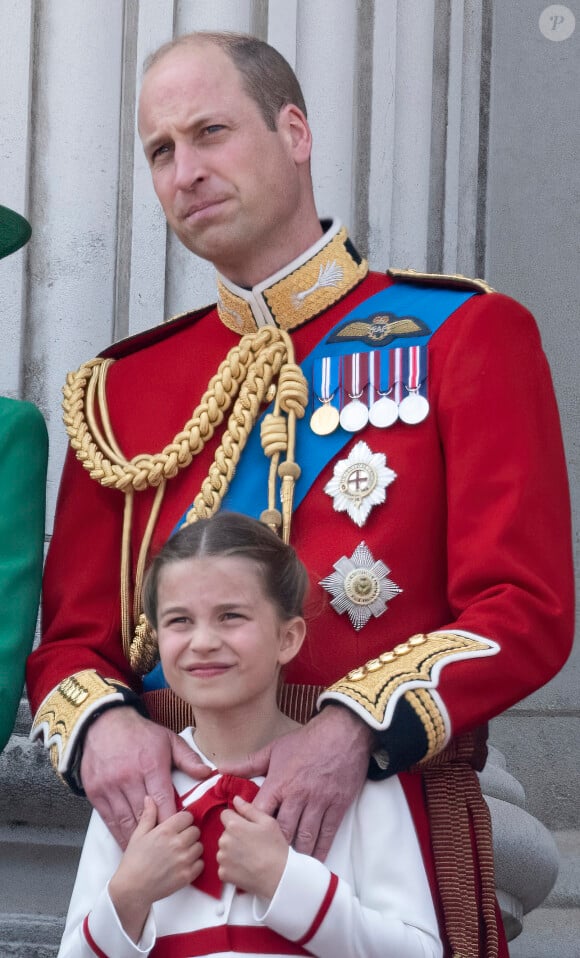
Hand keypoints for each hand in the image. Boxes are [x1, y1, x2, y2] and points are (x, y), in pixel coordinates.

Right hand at [80, 706, 210, 847]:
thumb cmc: (140, 733)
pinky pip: (109, 819)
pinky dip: (119, 834)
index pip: (163, 801)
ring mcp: (110, 786)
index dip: (171, 821)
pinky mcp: (96, 792)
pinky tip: (127, 843)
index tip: (179, 835)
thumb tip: (207, 773)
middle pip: (145, 815)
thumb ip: (188, 759)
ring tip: (148, 855)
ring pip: (126, 820)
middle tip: (167, 850)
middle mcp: (129, 778)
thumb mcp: (168, 740)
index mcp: (150, 766)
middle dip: (156, 835)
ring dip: (137, 839)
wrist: (103, 723)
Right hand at [109, 796, 202, 941]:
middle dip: (188, 834)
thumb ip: (148, 815)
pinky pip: (201, 864)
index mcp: (165, 831)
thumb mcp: (138, 835)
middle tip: (179, 840)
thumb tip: (150, 799)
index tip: (178, 827)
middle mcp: (177, 843)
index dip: (183, 821)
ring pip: (200, 846)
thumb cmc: (134, 861)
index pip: (188, 817)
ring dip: (192, 848)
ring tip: (181, 853)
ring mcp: (183, 860)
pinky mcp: (187, 876)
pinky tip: (183, 865)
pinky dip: (195, 864)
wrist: (132, 889)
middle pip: (195, 830)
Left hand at [217, 795, 287, 898]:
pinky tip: (245, 867)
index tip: (246, 826)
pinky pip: (224, 865)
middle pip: (225, 833)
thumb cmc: (275, 848)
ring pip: (224, 849)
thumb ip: (249, 809)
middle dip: (235, 835)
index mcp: (234, 825)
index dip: (236, 818)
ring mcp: (222, 859)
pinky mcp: (223, 874)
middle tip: (252, 843)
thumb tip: (236, 800)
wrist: (279, 877)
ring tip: (249, 856)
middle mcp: (224, 841)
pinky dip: (231, 866)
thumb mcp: (268, 822)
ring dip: (232, 851)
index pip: (225, 815)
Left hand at [219, 705, 372, 859]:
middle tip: (267, 862)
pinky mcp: (337, 806)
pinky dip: (320, 849)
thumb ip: (247, 764)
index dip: (252, 830)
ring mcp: (318, 802)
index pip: (260, 813)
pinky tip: (314, 860)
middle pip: (282, 831)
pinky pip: (327, 833)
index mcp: (279, 783)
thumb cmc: (305, 741)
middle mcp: (298, 795)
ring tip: (289, 866)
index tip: (246, 841)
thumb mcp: (274, 749)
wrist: (342, 733)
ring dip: (297, 854)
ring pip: (305, 836)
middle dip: (274, 848)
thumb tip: (221, 769)